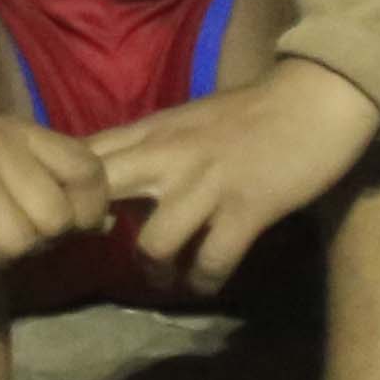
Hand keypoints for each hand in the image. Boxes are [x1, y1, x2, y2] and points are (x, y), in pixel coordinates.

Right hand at [0, 91, 112, 280]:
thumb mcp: (0, 156)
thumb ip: (52, 182)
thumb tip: (107, 224)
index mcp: (22, 133)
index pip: (90, 174)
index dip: (86, 212)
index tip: (58, 226)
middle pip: (55, 219)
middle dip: (37, 243)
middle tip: (5, 237)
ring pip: (17, 242)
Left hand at [82, 61, 379, 290]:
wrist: (316, 98)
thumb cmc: (252, 112)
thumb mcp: (186, 121)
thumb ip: (147, 147)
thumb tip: (109, 181)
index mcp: (152, 130)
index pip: (84, 158)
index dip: (63, 193)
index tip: (63, 220)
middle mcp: (170, 155)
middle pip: (101, 193)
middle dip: (90, 231)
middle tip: (102, 254)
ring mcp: (208, 183)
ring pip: (153, 243)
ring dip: (155, 271)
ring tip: (165, 278)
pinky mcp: (247, 208)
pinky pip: (211, 260)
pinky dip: (204, 280)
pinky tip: (206, 280)